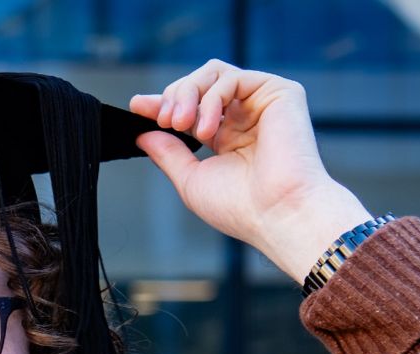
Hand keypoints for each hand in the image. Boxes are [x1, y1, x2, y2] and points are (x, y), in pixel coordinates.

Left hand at [130, 60, 370, 281]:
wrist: (277, 214)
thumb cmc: (241, 208)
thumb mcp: (191, 179)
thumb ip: (168, 153)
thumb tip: (143, 133)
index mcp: (228, 137)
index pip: (191, 108)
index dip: (163, 103)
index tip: (138, 106)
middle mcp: (246, 117)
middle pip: (199, 83)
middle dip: (173, 97)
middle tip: (164, 121)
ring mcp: (263, 103)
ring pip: (213, 73)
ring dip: (188, 94)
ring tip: (181, 123)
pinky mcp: (281, 92)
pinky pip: (232, 77)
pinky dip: (211, 98)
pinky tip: (207, 128)